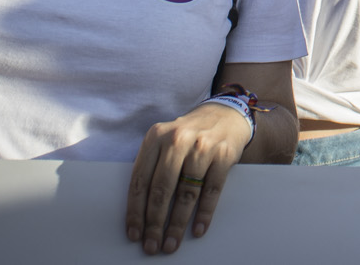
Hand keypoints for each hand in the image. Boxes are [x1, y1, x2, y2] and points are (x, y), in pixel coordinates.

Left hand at [126, 102, 250, 254]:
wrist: (225, 114)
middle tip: (152, 245)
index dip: (135, 211)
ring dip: (178, 223)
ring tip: (172, 243)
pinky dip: (204, 213)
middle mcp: (178, 139)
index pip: (140, 180)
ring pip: (186, 193)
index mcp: (156, 136)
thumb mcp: (164, 140)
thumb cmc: (189, 135)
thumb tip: (140, 211)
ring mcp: (203, 146)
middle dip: (155, 223)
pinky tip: (197, 229)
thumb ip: (152, 166)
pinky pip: (212, 191)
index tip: (134, 233)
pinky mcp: (224, 154)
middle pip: (162, 189)